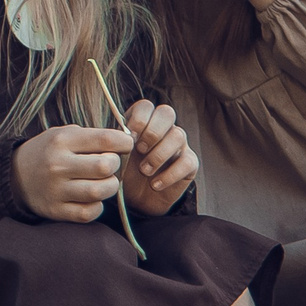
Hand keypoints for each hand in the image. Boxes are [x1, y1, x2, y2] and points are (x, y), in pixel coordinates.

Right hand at [13, 125, 133, 222]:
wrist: (15, 176)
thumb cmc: (49, 152)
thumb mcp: (63, 134)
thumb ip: (91, 136)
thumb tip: (126, 141)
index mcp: (62, 141)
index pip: (105, 138)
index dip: (124, 141)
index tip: (126, 144)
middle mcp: (58, 165)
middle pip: (104, 166)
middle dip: (116, 165)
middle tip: (111, 165)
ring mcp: (56, 190)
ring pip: (99, 191)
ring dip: (110, 187)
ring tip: (105, 182)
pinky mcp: (55, 210)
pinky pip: (88, 212)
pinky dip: (97, 206)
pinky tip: (93, 199)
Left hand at [120, 98, 199, 215]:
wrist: (136, 199)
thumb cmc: (124, 173)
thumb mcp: (116, 156)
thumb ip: (118, 143)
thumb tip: (125, 136)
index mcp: (143, 122)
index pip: (146, 106)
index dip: (139, 119)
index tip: (129, 138)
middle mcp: (163, 128)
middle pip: (167, 113)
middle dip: (152, 132)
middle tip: (139, 150)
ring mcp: (179, 144)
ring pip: (178, 135)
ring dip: (158, 155)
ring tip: (144, 171)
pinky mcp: (189, 163)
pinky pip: (187, 161)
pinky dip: (169, 175)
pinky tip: (155, 184)